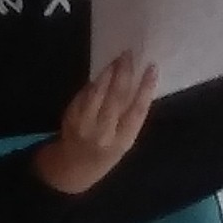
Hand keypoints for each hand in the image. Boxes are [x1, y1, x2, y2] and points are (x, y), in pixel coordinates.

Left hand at [35, 52, 159, 195]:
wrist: (73, 167)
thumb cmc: (106, 153)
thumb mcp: (124, 141)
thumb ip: (129, 117)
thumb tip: (137, 85)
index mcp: (123, 141)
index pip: (137, 110)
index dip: (145, 88)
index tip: (152, 68)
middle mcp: (103, 133)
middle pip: (116, 97)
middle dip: (124, 73)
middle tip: (130, 55)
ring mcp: (84, 124)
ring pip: (98, 92)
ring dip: (108, 73)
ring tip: (117, 60)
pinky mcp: (71, 115)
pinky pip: (85, 94)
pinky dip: (95, 82)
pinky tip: (103, 73)